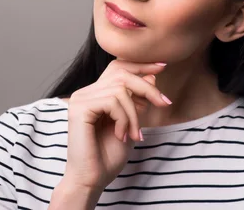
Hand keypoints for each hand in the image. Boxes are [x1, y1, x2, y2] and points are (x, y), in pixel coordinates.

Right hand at [62, 60, 171, 192]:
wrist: (92, 179)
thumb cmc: (108, 156)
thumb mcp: (130, 124)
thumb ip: (137, 102)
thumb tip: (151, 76)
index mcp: (95, 94)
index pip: (117, 68)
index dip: (140, 65)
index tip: (163, 66)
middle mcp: (86, 92)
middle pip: (121, 74)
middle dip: (147, 87)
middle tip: (165, 104)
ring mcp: (80, 99)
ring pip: (120, 90)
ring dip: (134, 114)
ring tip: (134, 135)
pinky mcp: (79, 108)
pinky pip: (112, 101)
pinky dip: (124, 119)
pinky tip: (121, 135)